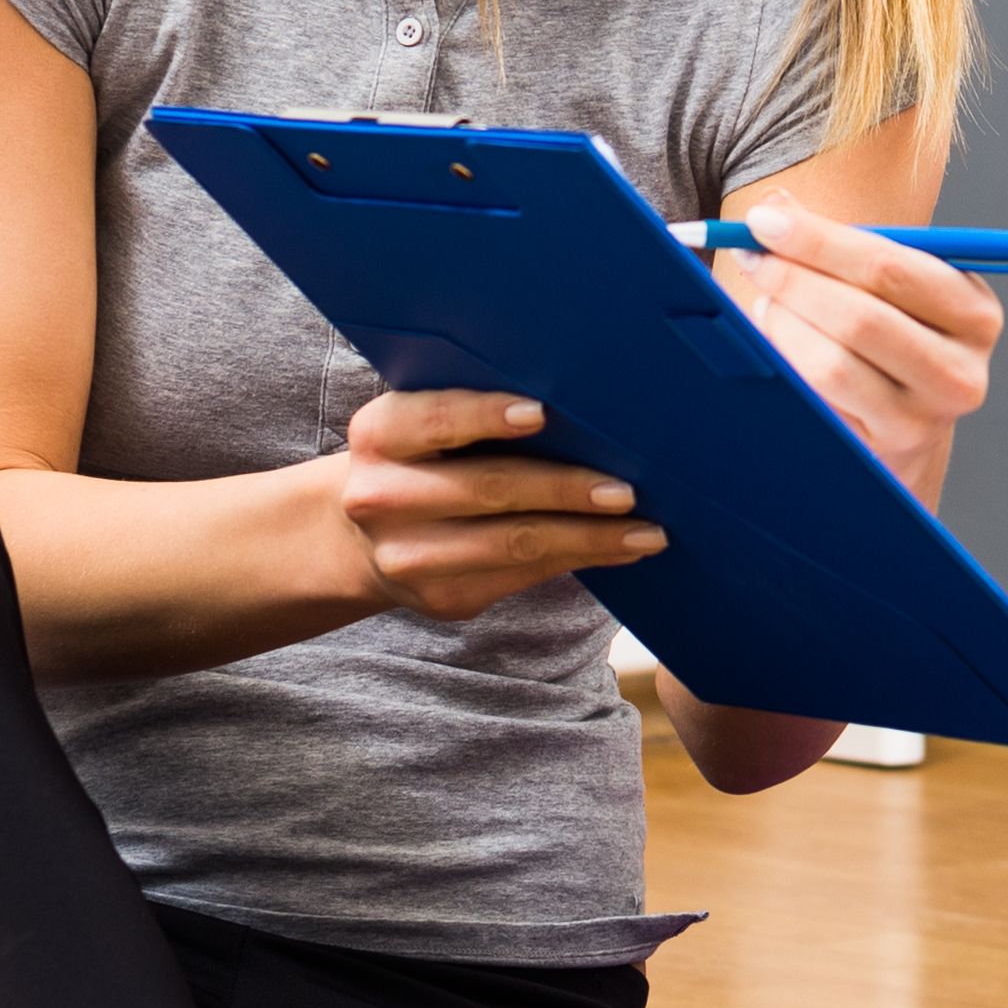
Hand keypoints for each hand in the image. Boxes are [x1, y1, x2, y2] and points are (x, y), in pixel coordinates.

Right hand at [333, 389, 665, 623]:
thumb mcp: (422, 426)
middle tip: (626, 490)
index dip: (486, 415)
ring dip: (589, 537)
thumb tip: (582, 409)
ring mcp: (409, 556)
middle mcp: (382, 497)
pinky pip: (522, 576)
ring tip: (645, 532)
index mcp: (379, 435)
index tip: (542, 413)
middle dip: (565, 489)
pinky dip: (578, 559)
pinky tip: (619, 550)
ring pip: (513, 543)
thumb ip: (473, 411)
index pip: (435, 419)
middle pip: (488, 489)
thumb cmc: (422, 459)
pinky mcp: (443, 597)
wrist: (361, 538)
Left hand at [706, 196, 1000, 505]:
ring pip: (834, 364)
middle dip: (794, 280)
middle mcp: (961, 371)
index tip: (763, 221)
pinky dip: (785, 363)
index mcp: (974, 312)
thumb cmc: (891, 331)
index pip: (889, 267)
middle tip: (751, 256)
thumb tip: (772, 207)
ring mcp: (925, 421)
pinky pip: (818, 401)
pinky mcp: (884, 452)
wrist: (907, 417)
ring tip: (764, 301)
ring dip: (784, 324)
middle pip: (861, 318)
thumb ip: (840, 242)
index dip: (818, 240)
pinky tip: (774, 340)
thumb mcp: (889, 285)